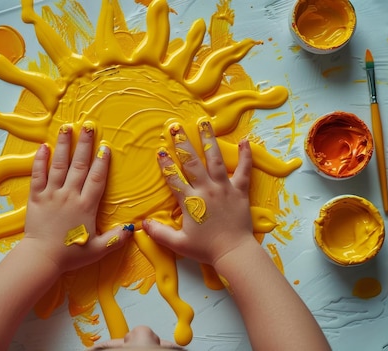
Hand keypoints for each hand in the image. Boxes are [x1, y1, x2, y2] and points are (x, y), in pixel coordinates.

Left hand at [23, 123, 132, 272]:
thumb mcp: (98, 249)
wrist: (42, 258)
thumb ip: (116, 238)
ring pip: (59, 165)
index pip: (96, 179)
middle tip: (88, 126)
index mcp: (86, 206)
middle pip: (79, 166)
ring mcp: (52, 194)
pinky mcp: (36, 197)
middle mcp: (70, 195)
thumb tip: (133, 229)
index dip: (102, 162)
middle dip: (85, 145)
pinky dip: (40, 160)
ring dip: (64, 145)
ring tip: (67, 128)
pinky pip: (38, 175)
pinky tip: (44, 147)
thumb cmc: (70, 255)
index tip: (105, 147)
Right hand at [143, 120, 253, 265]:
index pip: (174, 178)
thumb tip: (143, 224)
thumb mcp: (178, 243)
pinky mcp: (239, 191)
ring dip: (208, 140)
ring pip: (215, 159)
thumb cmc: (206, 249)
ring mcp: (224, 188)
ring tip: (204, 123)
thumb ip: (159, 233)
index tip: (160, 151)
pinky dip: (245, 156)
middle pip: (192, 162)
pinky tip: (245, 141)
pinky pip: (243, 170)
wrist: (233, 252)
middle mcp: (206, 189)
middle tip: (176, 127)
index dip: (166, 164)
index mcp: (190, 201)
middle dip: (182, 143)